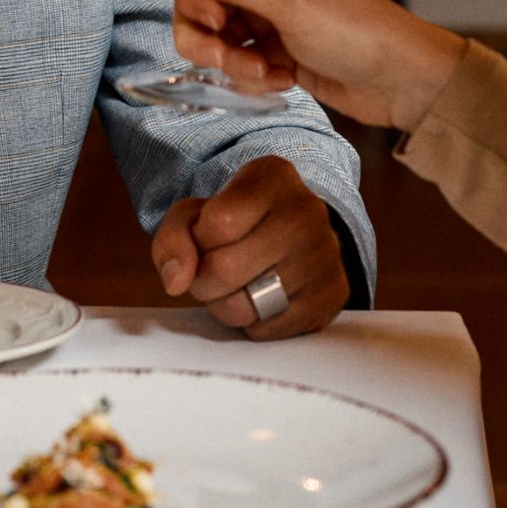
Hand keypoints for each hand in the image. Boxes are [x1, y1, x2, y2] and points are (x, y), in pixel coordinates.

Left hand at [151, 157, 348, 338]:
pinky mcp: (333, 295)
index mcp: (273, 176)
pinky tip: (261, 298)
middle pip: (224, 270)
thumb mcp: (196, 214)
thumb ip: (173, 238)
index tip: (207, 236)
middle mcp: (307, 211)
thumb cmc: (238, 222)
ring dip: (224, 305)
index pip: (217, 225)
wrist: (294, 234)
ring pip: (243, 307)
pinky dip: (253, 323)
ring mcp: (325, 254)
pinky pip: (267, 330)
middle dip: (203, 280)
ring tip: (236, 284)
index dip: (198, 241)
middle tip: (213, 270)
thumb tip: (176, 281)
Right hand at [174, 0, 465, 130]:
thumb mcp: (288, 2)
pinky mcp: (278, 57)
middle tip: (224, 57)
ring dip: (233, 64)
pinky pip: (242, 68)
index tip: (213, 19)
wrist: (401, 79)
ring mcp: (271, 25)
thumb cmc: (357, 30)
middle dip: (207, 39)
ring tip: (265, 74)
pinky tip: (283, 81)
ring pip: (219, 43)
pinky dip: (254, 80)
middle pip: (202, 9)